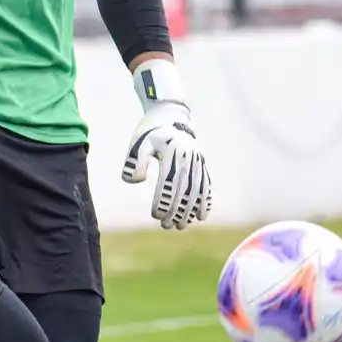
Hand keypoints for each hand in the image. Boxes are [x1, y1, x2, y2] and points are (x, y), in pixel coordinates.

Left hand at [121, 58, 212, 229]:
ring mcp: (198, 161)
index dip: (164, 200)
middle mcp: (189, 157)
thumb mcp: (139, 142)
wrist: (170, 115)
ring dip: (189, 210)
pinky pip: (206, 185)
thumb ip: (135, 161)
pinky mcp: (202, 165)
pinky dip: (205, 201)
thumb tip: (135, 181)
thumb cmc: (150, 131)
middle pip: (184, 189)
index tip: (156, 215)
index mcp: (173, 152)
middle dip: (176, 210)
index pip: (169, 182)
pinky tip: (201, 217)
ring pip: (196, 190)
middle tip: (166, 226)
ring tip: (180, 226)